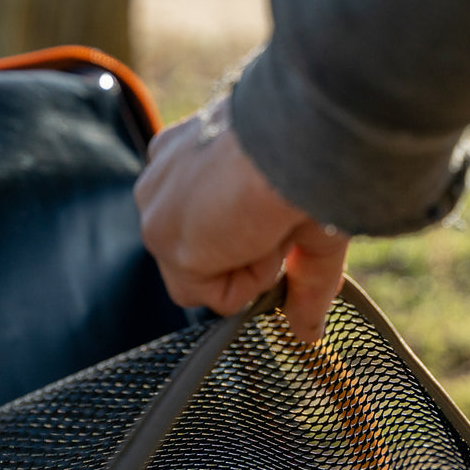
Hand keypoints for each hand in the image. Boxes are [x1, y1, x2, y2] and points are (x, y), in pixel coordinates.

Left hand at [135, 98, 349, 342]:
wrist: (299, 133)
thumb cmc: (312, 155)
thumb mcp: (309, 222)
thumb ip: (302, 280)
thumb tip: (308, 336)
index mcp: (188, 155)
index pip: (205, 222)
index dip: (250, 234)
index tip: (277, 208)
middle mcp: (161, 176)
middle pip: (200, 255)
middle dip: (249, 250)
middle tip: (276, 212)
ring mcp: (156, 208)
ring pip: (207, 276)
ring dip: (253, 260)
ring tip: (268, 216)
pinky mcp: (163, 238)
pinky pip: (218, 296)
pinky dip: (253, 276)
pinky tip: (258, 229)